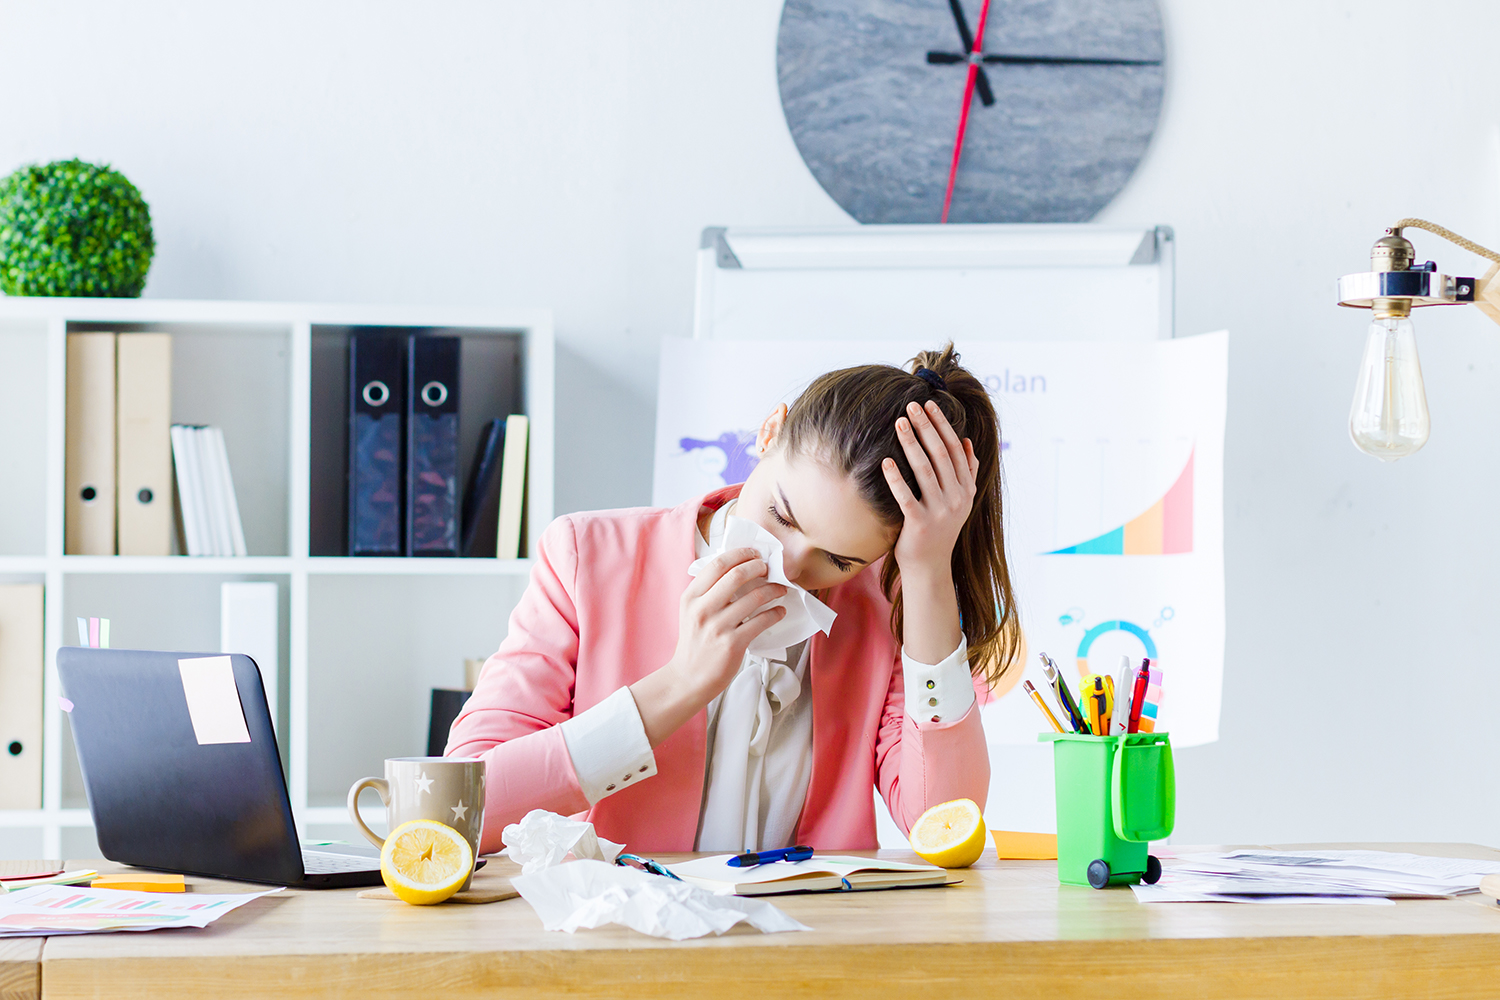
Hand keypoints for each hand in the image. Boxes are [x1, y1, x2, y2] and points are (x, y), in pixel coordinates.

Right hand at [630, 548, 785, 746]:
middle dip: (758, 567)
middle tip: (769, 568)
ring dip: (773, 589)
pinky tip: (780, 611)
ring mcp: (718, 626)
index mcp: (691, 597)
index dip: (740, 554)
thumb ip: (708, 592)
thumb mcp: (691, 612)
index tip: (754, 554)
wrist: (688, 678)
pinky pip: (761, 622)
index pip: (718, 564)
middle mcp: (702, 609)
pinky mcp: (732, 643)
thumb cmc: (695, 643)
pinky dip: (775, 613)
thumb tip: (737, 568)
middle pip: (737, 575)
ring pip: (754, 597)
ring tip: (781, 589)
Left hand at [883, 400, 978, 580]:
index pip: (955, 448)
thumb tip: (967, 442)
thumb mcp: (959, 501)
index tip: (929, 404)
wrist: (930, 567)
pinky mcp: (920, 524)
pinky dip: (896, 478)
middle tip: (910, 405)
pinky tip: (885, 461)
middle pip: (940, 454)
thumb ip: (965, 472)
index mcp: (966, 489)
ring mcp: (940, 511)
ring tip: (898, 423)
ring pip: (924, 469)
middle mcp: (957, 498)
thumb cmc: (938, 529)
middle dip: (926, 426)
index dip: (942, 424)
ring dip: (911, 443)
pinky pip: (906, 496)